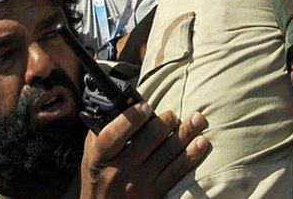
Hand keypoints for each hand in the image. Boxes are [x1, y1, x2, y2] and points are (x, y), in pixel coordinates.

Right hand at [80, 103, 208, 197]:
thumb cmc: (98, 177)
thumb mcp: (91, 155)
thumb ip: (102, 129)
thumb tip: (122, 102)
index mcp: (99, 158)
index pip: (113, 135)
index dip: (132, 118)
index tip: (146, 106)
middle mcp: (118, 173)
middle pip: (148, 141)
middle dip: (166, 122)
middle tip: (173, 115)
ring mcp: (137, 186)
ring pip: (167, 154)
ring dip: (185, 133)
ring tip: (197, 119)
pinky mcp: (153, 196)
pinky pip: (175, 172)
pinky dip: (190, 155)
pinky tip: (201, 142)